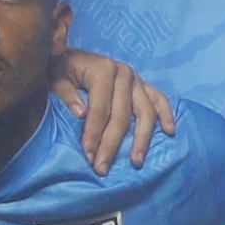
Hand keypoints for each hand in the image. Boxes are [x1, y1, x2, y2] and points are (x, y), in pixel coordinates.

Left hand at [52, 49, 176, 168]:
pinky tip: (169, 131)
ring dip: (142, 139)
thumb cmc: (61, 69)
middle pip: (122, 115)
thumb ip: (65, 94)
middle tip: (102, 168)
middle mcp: (124, 73)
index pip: (100, 109)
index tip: (88, 155)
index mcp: (103, 69)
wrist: (70, 57)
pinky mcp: (143, 85)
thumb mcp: (55, 78)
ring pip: (145, 112)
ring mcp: (137, 80)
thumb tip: (81, 114)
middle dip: (111, 144)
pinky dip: (167, 114)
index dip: (93, 133)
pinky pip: (160, 99)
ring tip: (136, 161)